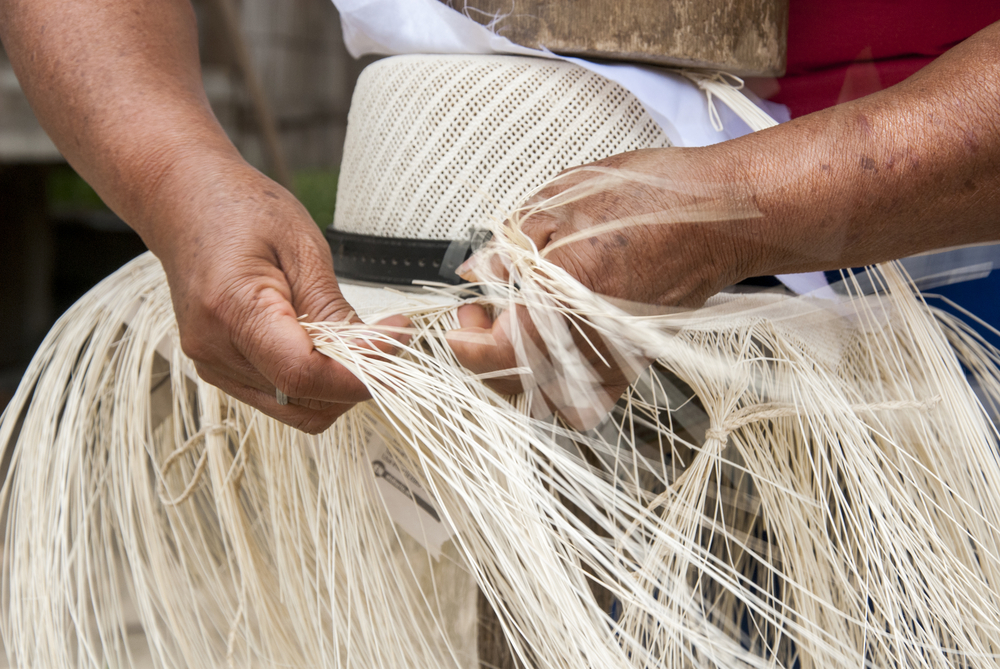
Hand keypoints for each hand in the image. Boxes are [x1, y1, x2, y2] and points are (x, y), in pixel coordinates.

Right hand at [150, 160, 407, 432]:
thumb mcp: (302, 247)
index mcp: (232, 309)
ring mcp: (212, 364)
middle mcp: (214, 348)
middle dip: (353, 382)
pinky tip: (325, 345)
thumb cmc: (242, 211)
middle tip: (387, 339)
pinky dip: (312, 382)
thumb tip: (376, 352)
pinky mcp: (219, 369)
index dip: (358, 374)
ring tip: (356, 340)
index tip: (396, 342)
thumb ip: (334, 309)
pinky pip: (278, 396)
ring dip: (335, 386)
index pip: (302, 375)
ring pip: (294, 409)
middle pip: (301, 400)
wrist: (184, 202)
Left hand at [446, 148, 760, 426]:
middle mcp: (588, 337)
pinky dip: (555, 384)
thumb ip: (514, 241)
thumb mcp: (567, 199)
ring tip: (513, 330)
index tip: (460, 316)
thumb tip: (480, 268)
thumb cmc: (657, 200)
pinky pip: (584, 398)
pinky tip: (551, 345)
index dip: (464, 339)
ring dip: (515, 372)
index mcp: (564, 293)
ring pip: (543, 397)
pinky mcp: (634, 362)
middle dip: (481, 354)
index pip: (494, 350)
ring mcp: (614, 357)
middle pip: (512, 383)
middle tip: (480, 313)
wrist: (725, 219)